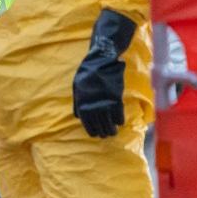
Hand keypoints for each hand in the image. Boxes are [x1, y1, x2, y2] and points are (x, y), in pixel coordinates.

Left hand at [71, 9, 137, 137]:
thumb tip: (78, 117)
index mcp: (82, 103)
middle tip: (106, 135)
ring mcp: (105, 102)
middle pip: (99, 124)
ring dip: (112, 128)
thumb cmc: (86, 74)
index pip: (87, 123)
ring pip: (109, 121)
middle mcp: (93, 105)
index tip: (95, 134)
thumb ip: (77, 103)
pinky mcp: (116, 98)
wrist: (100, 61)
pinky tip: (120, 122)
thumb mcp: (76, 88)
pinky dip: (119, 119)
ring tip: (113, 132)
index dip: (92, 130)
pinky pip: (119, 113)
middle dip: (103, 132)